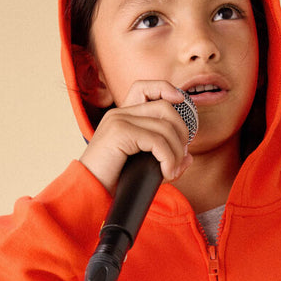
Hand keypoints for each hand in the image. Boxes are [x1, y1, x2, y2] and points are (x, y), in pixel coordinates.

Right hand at [79, 80, 192, 194]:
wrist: (91, 192)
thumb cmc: (114, 181)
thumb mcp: (143, 166)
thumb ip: (164, 159)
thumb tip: (189, 158)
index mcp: (122, 116)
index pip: (145, 88)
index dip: (166, 89)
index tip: (182, 104)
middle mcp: (119, 114)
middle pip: (165, 108)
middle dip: (182, 133)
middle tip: (180, 157)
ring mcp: (119, 121)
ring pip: (165, 126)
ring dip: (176, 152)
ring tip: (172, 171)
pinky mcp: (120, 133)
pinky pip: (157, 141)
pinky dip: (168, 159)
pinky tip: (166, 173)